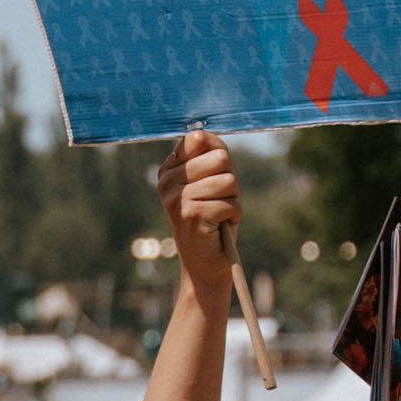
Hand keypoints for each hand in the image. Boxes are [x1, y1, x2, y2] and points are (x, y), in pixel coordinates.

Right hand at [156, 128, 239, 298]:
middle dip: (229, 182)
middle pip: (219, 159)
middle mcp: (167, 181)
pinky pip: (230, 203)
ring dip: (232, 200)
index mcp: (169, 168)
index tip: (212, 180)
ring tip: (218, 215)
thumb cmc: (213, 219)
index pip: (201, 139)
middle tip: (218, 202)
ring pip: (228, 181)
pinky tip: (218, 227)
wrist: (206, 265)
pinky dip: (233, 216)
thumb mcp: (212, 181)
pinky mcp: (189, 214)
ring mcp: (175, 198)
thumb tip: (200, 135)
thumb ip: (211, 154)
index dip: (220, 159)